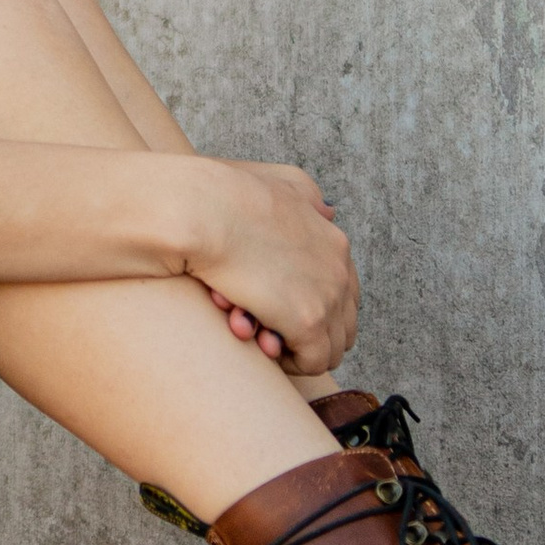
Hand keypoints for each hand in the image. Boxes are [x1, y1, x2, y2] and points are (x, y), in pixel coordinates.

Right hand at [185, 162, 355, 373]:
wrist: (199, 211)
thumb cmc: (222, 194)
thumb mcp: (278, 181)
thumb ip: (306, 196)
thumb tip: (327, 209)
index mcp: (333, 240)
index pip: (344, 291)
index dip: (313, 306)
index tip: (281, 311)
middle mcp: (339, 268)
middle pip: (344, 324)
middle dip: (309, 333)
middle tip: (271, 329)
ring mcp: (328, 295)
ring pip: (332, 348)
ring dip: (298, 349)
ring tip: (262, 337)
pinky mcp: (308, 321)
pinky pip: (313, 362)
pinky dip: (290, 362)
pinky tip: (261, 344)